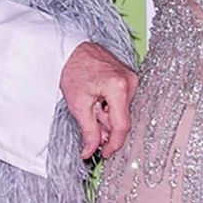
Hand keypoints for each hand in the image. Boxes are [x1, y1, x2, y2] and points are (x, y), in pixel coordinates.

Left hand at [59, 40, 137, 161]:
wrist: (71, 48)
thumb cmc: (73, 70)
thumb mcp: (78, 105)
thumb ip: (88, 131)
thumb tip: (90, 151)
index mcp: (119, 88)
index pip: (122, 126)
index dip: (113, 144)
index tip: (105, 154)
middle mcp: (131, 82)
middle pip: (121, 118)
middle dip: (105, 126)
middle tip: (88, 121)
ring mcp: (131, 78)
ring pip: (121, 111)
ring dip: (106, 115)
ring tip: (90, 104)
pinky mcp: (128, 77)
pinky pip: (122, 101)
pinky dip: (109, 106)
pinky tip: (96, 99)